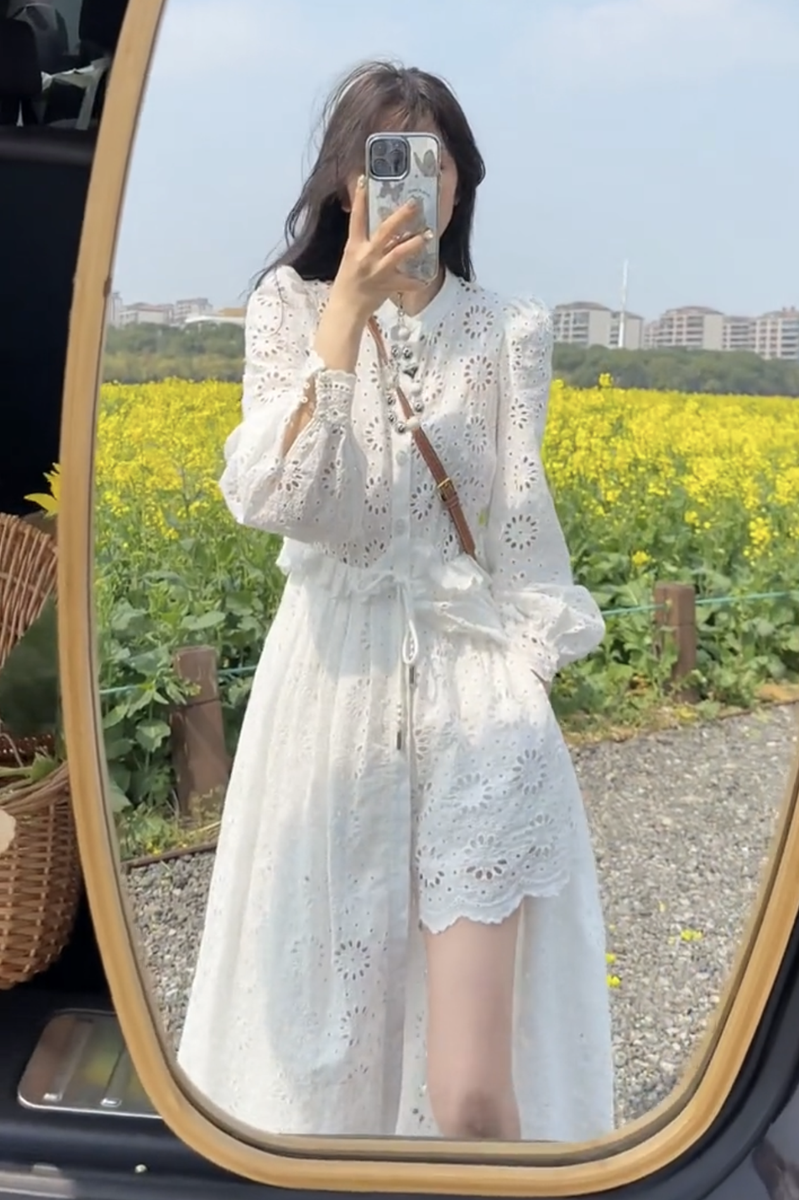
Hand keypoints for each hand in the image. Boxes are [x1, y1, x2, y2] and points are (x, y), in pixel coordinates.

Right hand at [329, 176, 431, 320]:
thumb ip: (364, 241)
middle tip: (415, 203)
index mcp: (354, 246)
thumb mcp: (352, 256)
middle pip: (385, 231)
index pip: (356, 218)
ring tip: (428, 235)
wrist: (346, 308)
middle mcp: (366, 255)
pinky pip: (407, 282)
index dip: (359, 199)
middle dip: (401, 217)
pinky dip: (418, 281)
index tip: (364, 179)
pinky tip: (427, 277)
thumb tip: (383, 227)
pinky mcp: (387, 286)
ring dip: (415, 243)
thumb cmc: (349, 281)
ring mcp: (377, 271)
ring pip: (399, 253)